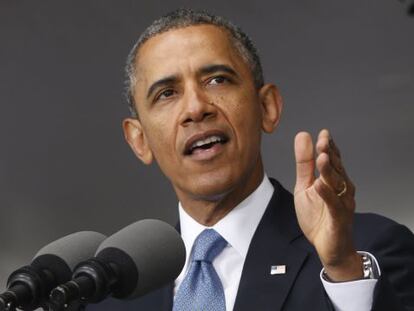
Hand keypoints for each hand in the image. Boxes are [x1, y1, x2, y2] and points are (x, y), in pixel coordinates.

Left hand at [294, 129, 362, 280]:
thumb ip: (303, 164)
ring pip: (337, 185)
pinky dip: (327, 195)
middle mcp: (341, 189)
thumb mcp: (304, 187)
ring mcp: (342, 204)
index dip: (328, 147)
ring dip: (329, 171)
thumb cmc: (317, 216)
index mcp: (333, 180)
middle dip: (329, 154)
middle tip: (322, 141)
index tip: (323, 133)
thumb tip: (303, 136)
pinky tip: (319, 185)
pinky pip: (333, 206)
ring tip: (321, 158)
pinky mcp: (338, 219)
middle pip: (336, 169)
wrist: (328, 247)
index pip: (333, 159)